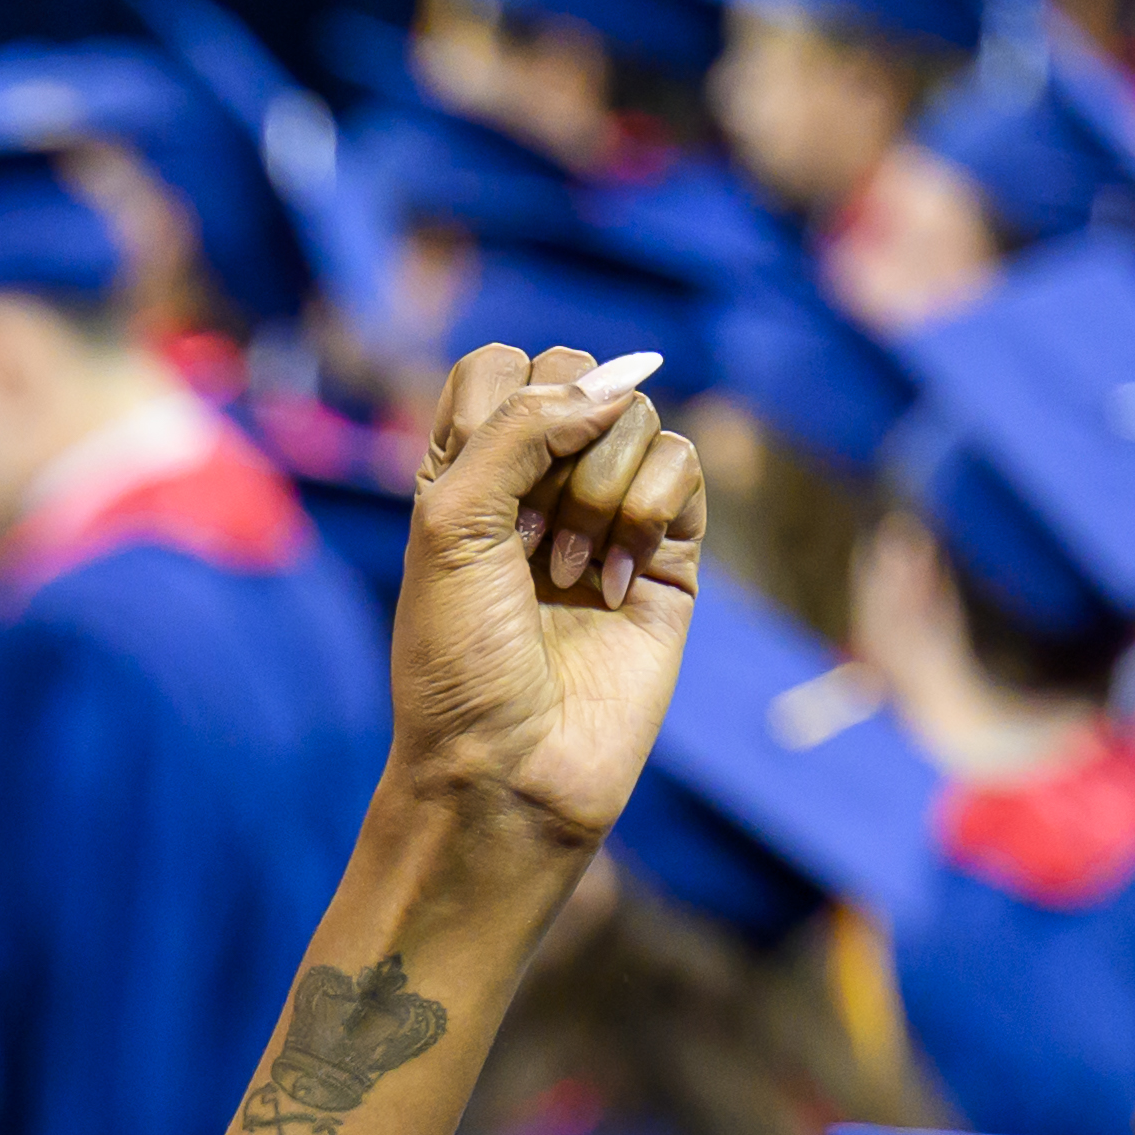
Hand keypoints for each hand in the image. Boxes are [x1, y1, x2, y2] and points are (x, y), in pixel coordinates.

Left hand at [379, 339, 711, 849]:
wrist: (511, 767)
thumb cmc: (461, 660)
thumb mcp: (452, 524)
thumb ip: (520, 427)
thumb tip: (614, 383)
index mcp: (464, 472)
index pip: (501, 367)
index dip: (505, 403)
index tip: (483, 488)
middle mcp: (537, 483)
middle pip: (577, 378)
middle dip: (555, 446)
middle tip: (526, 540)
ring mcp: (607, 513)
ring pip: (635, 418)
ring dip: (597, 492)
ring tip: (567, 575)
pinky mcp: (669, 551)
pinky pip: (682, 467)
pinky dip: (648, 513)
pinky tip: (615, 587)